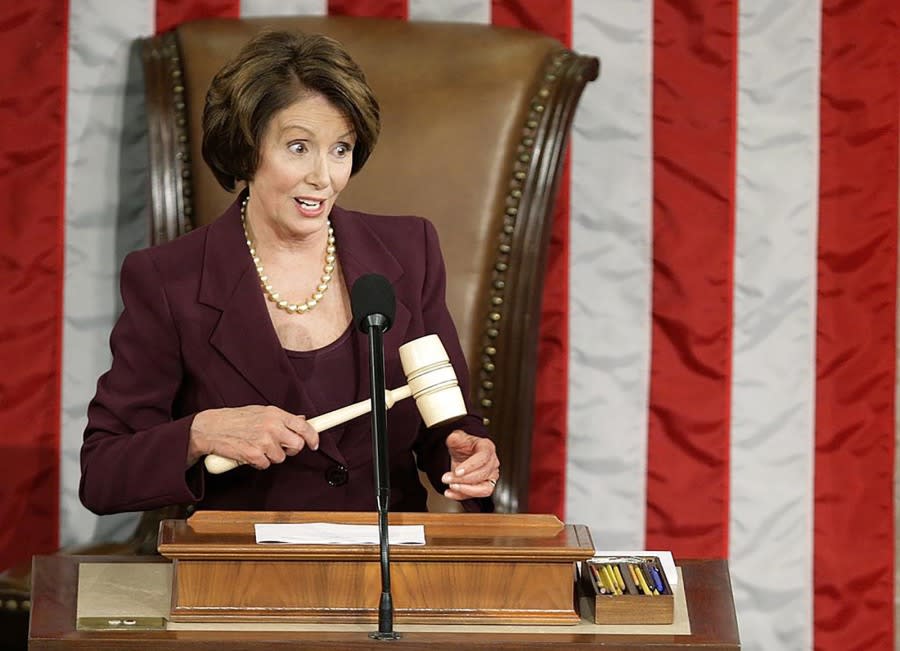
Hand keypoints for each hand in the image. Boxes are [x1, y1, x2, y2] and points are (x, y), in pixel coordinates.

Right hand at [188, 405, 318, 468]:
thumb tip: (302, 419)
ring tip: (258, 446)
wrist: (211, 427)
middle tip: (281, 447)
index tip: (314, 444)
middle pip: (297, 445)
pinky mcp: (253, 455)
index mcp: (275, 414)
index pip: (303, 426)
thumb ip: (281, 418)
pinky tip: (250, 453)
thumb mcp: (261, 411)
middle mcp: (272, 426)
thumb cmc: (235, 419)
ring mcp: (263, 441)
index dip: (313, 437)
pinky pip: (265, 465)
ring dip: (271, 456)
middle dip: (291, 449)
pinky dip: (258, 462)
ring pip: (281, 458)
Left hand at [441, 430, 499, 500]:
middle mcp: (492, 462)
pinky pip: (477, 496)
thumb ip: (455, 438)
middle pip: (482, 474)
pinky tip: (450, 493)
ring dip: (466, 490)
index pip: (483, 458)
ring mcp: (491, 476)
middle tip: (447, 478)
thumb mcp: (457, 438)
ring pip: (485, 489)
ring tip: (451, 487)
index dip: (470, 466)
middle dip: (463, 479)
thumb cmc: (464, 446)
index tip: (457, 471)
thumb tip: (453, 438)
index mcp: (487, 448)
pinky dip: (462, 496)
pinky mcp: (486, 486)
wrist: (463, 455)